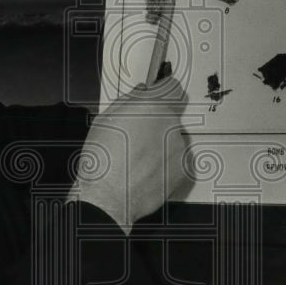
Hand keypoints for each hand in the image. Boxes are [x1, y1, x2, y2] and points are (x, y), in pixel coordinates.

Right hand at [70, 76, 189, 232]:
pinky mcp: (183, 169)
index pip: (173, 87)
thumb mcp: (105, 119)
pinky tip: (147, 170)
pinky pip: (177, 159)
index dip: (165, 91)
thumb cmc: (102, 160)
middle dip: (158, 121)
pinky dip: (166, 163)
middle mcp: (171, 124)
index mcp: (152, 107)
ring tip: (139, 158)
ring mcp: (179, 148)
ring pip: (174, 138)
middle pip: (172, 115)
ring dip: (162, 143)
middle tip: (138, 136)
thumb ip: (129, 100)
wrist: (108, 197)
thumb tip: (142, 92)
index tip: (160, 94)